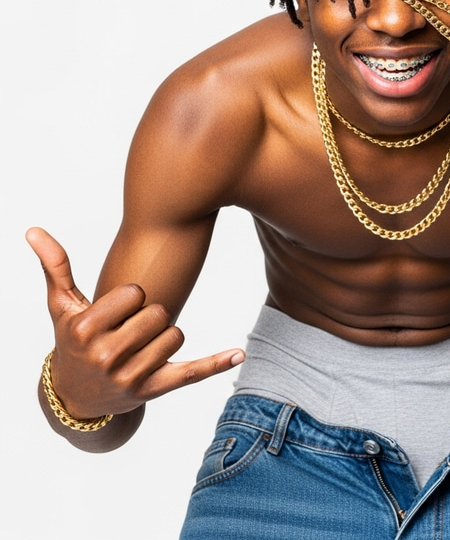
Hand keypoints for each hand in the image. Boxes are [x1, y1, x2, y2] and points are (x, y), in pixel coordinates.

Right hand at [28, 227, 243, 419]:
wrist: (75, 397)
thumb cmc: (71, 341)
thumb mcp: (62, 306)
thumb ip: (55, 266)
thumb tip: (34, 230)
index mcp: (86, 329)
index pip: (136, 292)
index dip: (130, 297)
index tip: (114, 312)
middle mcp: (106, 356)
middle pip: (160, 312)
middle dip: (148, 316)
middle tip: (126, 332)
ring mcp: (130, 377)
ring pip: (176, 334)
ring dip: (163, 336)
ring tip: (137, 349)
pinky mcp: (153, 391)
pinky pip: (191, 373)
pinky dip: (215, 364)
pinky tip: (237, 354)